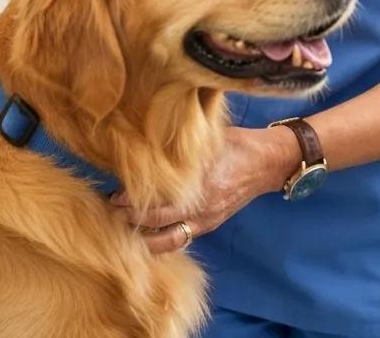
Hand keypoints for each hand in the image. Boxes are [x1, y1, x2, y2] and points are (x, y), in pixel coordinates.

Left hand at [111, 124, 299, 254]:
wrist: (269, 162)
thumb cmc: (239, 142)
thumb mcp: (211, 137)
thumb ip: (184, 145)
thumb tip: (153, 137)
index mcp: (199, 180)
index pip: (157, 197)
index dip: (133, 198)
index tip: (115, 192)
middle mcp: (200, 205)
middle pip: (155, 220)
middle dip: (129, 217)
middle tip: (110, 210)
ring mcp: (205, 219)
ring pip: (166, 240)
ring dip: (142, 237)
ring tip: (123, 229)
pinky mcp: (210, 225)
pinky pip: (181, 240)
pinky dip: (161, 242)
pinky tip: (145, 237)